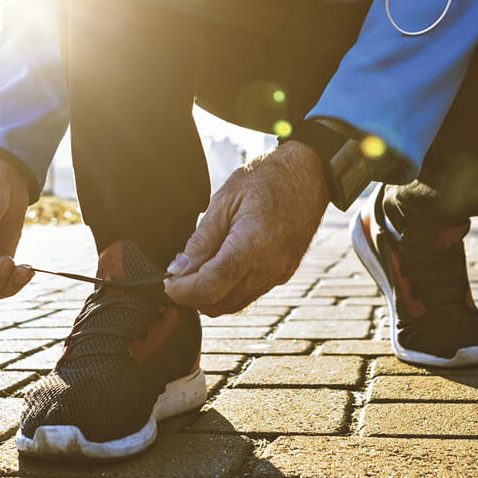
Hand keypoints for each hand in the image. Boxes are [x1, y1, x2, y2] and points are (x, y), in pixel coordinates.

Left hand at [164, 142, 328, 315]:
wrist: (309, 173)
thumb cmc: (267, 178)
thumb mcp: (225, 199)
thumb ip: (202, 239)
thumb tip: (179, 269)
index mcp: (254, 243)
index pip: (212, 286)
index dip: (184, 291)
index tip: (168, 282)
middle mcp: (270, 265)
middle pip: (222, 303)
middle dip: (193, 296)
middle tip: (178, 274)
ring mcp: (280, 272)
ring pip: (235, 304)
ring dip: (211, 296)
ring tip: (197, 269)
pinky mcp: (284, 273)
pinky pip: (250, 294)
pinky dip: (229, 290)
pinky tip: (219, 267)